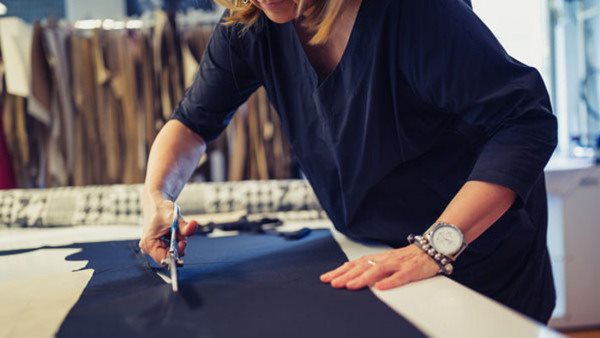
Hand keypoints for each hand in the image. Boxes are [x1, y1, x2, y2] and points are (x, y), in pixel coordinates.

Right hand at [139, 195, 197, 264]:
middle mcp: (148, 248)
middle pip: (169, 256)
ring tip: (176, 230)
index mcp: (148, 244)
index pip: (164, 259)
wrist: (157, 203)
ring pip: (172, 251)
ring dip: (178, 242)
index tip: (183, 242)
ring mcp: (152, 247)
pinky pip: (171, 247)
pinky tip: (174, 231)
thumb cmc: (161, 209)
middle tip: (180, 233)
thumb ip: (184, 226)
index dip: (176, 252)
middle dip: (178, 246)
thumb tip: (193, 226)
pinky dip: (176, 240)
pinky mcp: (158, 245)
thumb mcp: (174, 217)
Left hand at [320, 244, 439, 290]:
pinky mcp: (411, 270)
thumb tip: (352, 273)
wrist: (432, 248)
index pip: (355, 263)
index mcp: (379, 258)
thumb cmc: (409, 258)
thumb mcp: (388, 261)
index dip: (340, 270)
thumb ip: (372, 267)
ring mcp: (398, 264)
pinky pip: (400, 276)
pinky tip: (380, 288)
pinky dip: (390, 282)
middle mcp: (385, 259)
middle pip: (362, 266)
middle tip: (333, 283)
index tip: (326, 278)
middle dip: (346, 275)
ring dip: (362, 278)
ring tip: (350, 286)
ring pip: (377, 270)